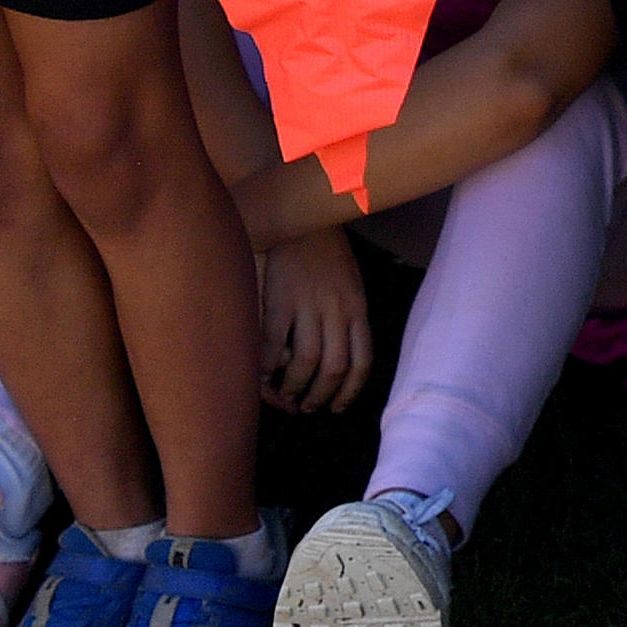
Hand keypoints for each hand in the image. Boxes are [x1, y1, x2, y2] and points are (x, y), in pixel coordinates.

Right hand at [257, 229, 371, 413]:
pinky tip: (264, 374)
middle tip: (308, 408)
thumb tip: (343, 355)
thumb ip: (349, 317)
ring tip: (287, 397)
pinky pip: (272, 342)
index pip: (362, 361)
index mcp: (358, 308)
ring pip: (306, 361)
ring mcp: (308, 306)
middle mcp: (337, 310)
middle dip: (321, 396)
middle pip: (334, 368)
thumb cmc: (328, 255)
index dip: (350, 391)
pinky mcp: (279, 300)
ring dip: (295, 387)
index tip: (338, 407)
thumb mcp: (352, 285)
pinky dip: (267, 364)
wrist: (304, 218)